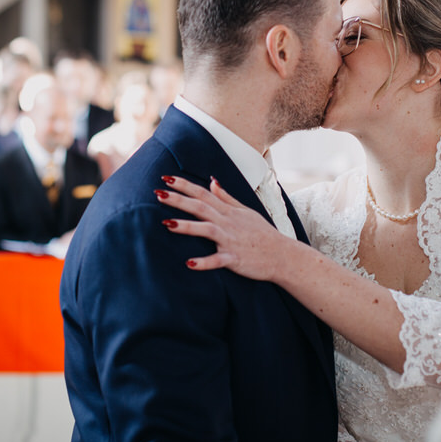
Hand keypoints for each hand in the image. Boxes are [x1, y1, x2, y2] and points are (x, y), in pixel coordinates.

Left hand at [156, 176, 292, 280]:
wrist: (282, 255)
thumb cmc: (262, 233)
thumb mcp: (245, 211)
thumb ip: (226, 197)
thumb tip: (212, 181)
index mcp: (228, 211)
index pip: (203, 193)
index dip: (184, 185)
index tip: (166, 178)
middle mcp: (227, 223)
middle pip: (200, 207)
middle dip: (179, 200)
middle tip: (158, 193)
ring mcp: (231, 240)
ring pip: (207, 230)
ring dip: (187, 227)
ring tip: (166, 224)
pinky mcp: (234, 258)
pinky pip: (217, 260)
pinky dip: (204, 262)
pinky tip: (189, 263)